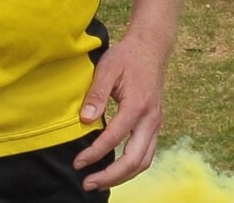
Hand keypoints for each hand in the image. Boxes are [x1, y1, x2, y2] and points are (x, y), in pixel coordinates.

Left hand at [73, 31, 168, 190]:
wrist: (151, 49)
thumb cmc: (126, 57)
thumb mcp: (106, 69)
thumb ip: (96, 95)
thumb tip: (85, 120)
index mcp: (138, 106)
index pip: (115, 138)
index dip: (95, 153)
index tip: (77, 162)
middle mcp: (151, 120)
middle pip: (135, 159)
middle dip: (111, 175)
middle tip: (87, 183)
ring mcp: (156, 124)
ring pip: (144, 161)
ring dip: (122, 176)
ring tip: (99, 182)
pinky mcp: (155, 126)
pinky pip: (147, 154)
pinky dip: (132, 167)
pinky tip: (115, 171)